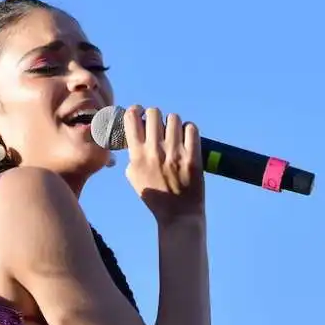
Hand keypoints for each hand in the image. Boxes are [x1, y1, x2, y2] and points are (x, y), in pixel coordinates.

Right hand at [123, 105, 205, 224]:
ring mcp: (175, 153)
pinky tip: (186, 138)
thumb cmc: (154, 195)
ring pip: (173, 118)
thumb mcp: (133, 176)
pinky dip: (188, 129)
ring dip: (173, 123)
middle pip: (154, 113)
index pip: (131, 118)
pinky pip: (191, 128)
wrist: (178, 214)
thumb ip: (132, 154)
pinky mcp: (192, 157)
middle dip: (155, 116)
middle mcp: (155, 151)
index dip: (135, 110)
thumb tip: (136, 133)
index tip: (138, 112)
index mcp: (137, 155)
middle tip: (158, 125)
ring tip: (174, 133)